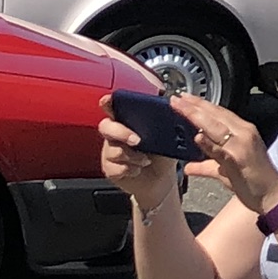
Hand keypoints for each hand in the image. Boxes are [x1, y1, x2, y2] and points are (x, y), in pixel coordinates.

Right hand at [98, 96, 179, 216]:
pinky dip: (130, 169)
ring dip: (133, 157)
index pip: (114, 108)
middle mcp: (116, 134)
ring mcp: (110, 151)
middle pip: (106, 127)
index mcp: (129, 121)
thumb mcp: (168, 135)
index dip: (108, 102)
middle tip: (137, 140)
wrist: (161, 179)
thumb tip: (171, 109)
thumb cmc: (163, 153)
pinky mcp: (109, 168)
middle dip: (122, 133)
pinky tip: (138, 169)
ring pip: (114, 150)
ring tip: (146, 160)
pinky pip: (115, 167)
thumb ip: (166, 121)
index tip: (108, 99)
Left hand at [168, 94, 277, 212]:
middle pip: (215, 115)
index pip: (218, 113)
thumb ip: (206, 166)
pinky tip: (197, 137)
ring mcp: (242, 145)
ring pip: (216, 126)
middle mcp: (244, 133)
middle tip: (176, 97)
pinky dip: (209, 142)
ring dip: (196, 115)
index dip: (200, 105)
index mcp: (243, 132)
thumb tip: (187, 167)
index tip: (183, 98)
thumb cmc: (253, 182)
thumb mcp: (225, 171)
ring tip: (180, 106)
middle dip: (194, 105)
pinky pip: (221, 149)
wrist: (272, 195)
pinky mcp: (239, 159)